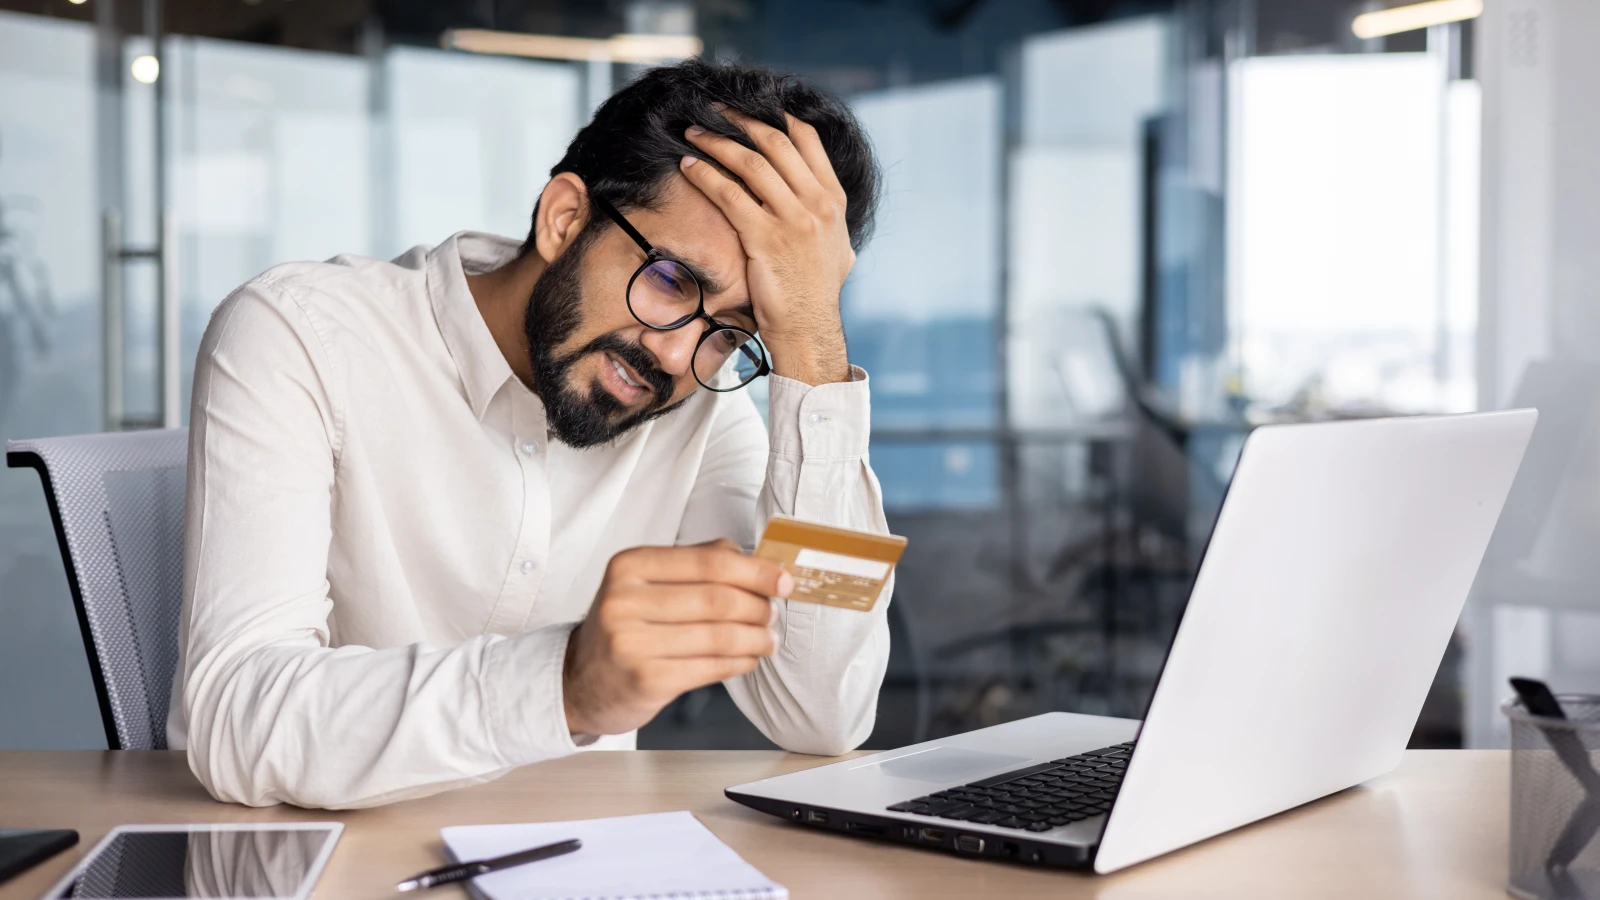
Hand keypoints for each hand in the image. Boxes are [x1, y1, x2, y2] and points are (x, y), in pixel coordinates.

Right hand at [563, 539, 794, 735]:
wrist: (580, 681)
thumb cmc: (624, 627)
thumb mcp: (645, 583)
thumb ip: (696, 563)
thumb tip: (754, 559)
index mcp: (630, 566)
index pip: (709, 562)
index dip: (755, 571)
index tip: (783, 581)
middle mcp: (624, 601)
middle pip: (717, 599)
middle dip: (758, 607)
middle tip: (772, 613)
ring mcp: (632, 643)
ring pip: (718, 636)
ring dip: (755, 638)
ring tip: (767, 639)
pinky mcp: (645, 680)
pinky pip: (710, 668)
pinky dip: (739, 663)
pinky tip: (748, 659)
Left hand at [680, 108, 854, 385]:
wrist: (808, 328)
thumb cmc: (815, 293)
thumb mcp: (837, 248)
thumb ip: (829, 218)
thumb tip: (819, 197)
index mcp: (834, 200)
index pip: (807, 140)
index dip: (778, 116)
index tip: (754, 107)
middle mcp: (817, 204)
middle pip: (775, 143)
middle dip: (740, 120)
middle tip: (714, 111)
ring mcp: (794, 220)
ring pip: (750, 163)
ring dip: (717, 142)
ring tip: (693, 133)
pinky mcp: (766, 239)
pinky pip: (730, 195)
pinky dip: (706, 175)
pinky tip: (689, 166)